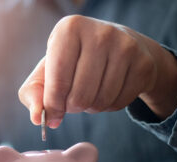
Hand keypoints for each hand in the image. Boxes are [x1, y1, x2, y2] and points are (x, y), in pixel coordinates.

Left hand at [19, 15, 176, 127]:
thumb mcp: (46, 70)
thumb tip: (36, 118)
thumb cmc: (71, 60)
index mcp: (68, 29)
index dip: (53, 106)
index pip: (58, 82)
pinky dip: (108, 107)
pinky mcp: (143, 64)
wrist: (117, 45)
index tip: (51, 115)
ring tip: (87, 93)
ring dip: (89, 108)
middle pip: (79, 96)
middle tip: (71, 100)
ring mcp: (126, 47)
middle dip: (71, 107)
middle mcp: (99, 34)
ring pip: (100, 102)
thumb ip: (32, 94)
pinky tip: (105, 91)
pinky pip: (119, 104)